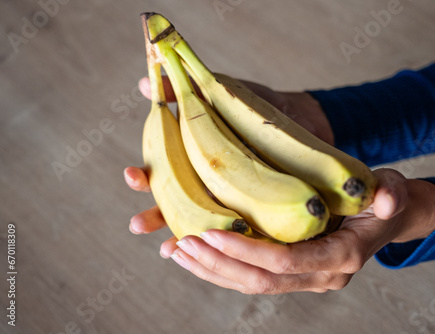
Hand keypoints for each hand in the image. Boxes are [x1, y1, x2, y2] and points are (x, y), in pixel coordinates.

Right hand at [126, 75, 334, 256]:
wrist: (298, 117)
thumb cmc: (253, 107)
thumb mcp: (219, 93)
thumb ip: (183, 90)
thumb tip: (143, 82)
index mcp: (193, 158)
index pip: (161, 172)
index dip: (143, 176)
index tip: (130, 175)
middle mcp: (206, 184)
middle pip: (173, 205)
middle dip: (152, 216)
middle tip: (136, 225)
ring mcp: (229, 200)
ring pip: (199, 224)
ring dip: (179, 236)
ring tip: (165, 248)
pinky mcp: (256, 210)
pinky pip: (237, 232)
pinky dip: (224, 244)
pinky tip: (210, 255)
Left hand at [126, 165, 434, 294]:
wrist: (386, 217)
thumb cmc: (385, 199)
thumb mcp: (392, 190)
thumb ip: (391, 194)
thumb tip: (389, 200)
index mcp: (340, 257)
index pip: (285, 262)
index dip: (246, 251)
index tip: (210, 234)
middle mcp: (320, 275)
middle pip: (260, 280)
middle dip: (218, 264)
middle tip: (181, 244)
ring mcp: (304, 277)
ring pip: (250, 283)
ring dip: (211, 270)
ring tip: (176, 250)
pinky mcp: (290, 270)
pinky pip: (252, 275)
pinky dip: (221, 266)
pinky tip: (194, 253)